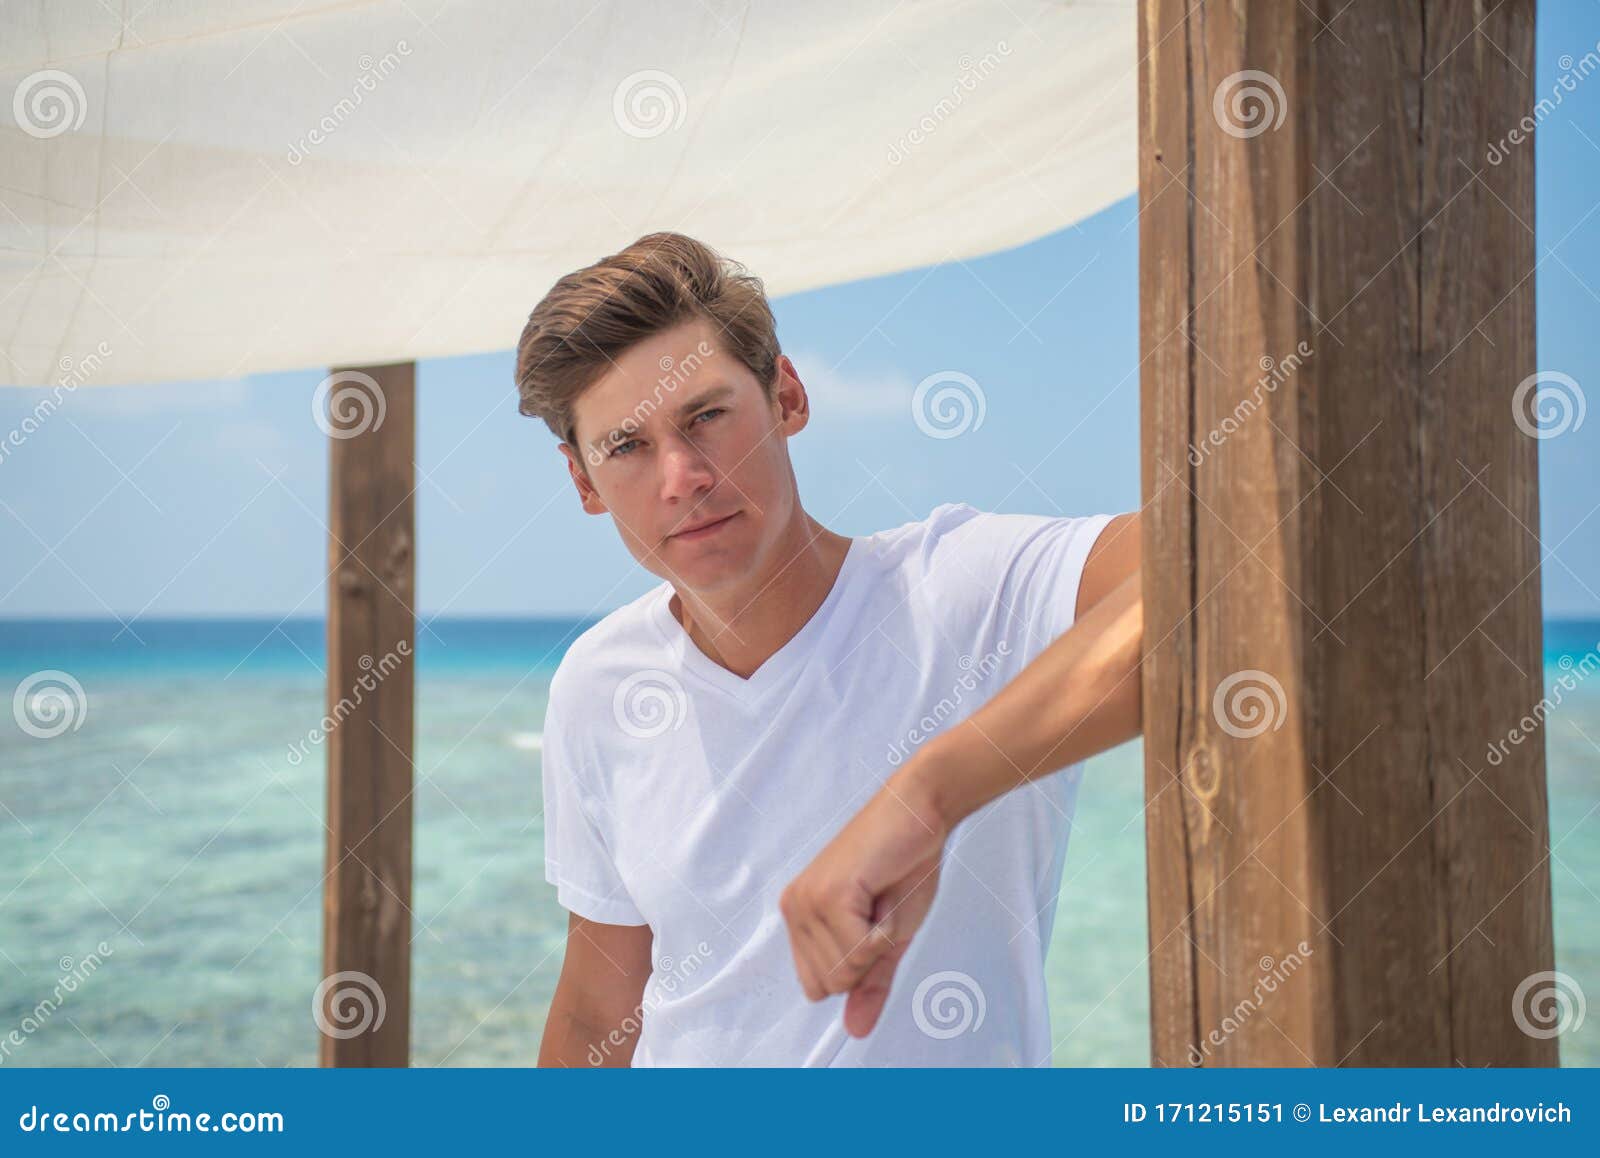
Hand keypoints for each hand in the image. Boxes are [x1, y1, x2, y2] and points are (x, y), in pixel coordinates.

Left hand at [778, 762, 951, 1036]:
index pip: (819, 988)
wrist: (921, 809)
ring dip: (878, 943)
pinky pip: (859, 951)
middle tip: (881, 909)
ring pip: (843, 972)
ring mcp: (807, 901)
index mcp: (800, 918)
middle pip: (830, 984)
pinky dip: (884, 933)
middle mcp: (794, 908)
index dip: (858, 969)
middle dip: (868, 959)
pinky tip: (885, 894)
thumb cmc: (905, 864)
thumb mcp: (888, 937)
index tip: (875, 926)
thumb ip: (869, 983)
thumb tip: (855, 1031)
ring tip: (882, 897)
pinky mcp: (828, 894)